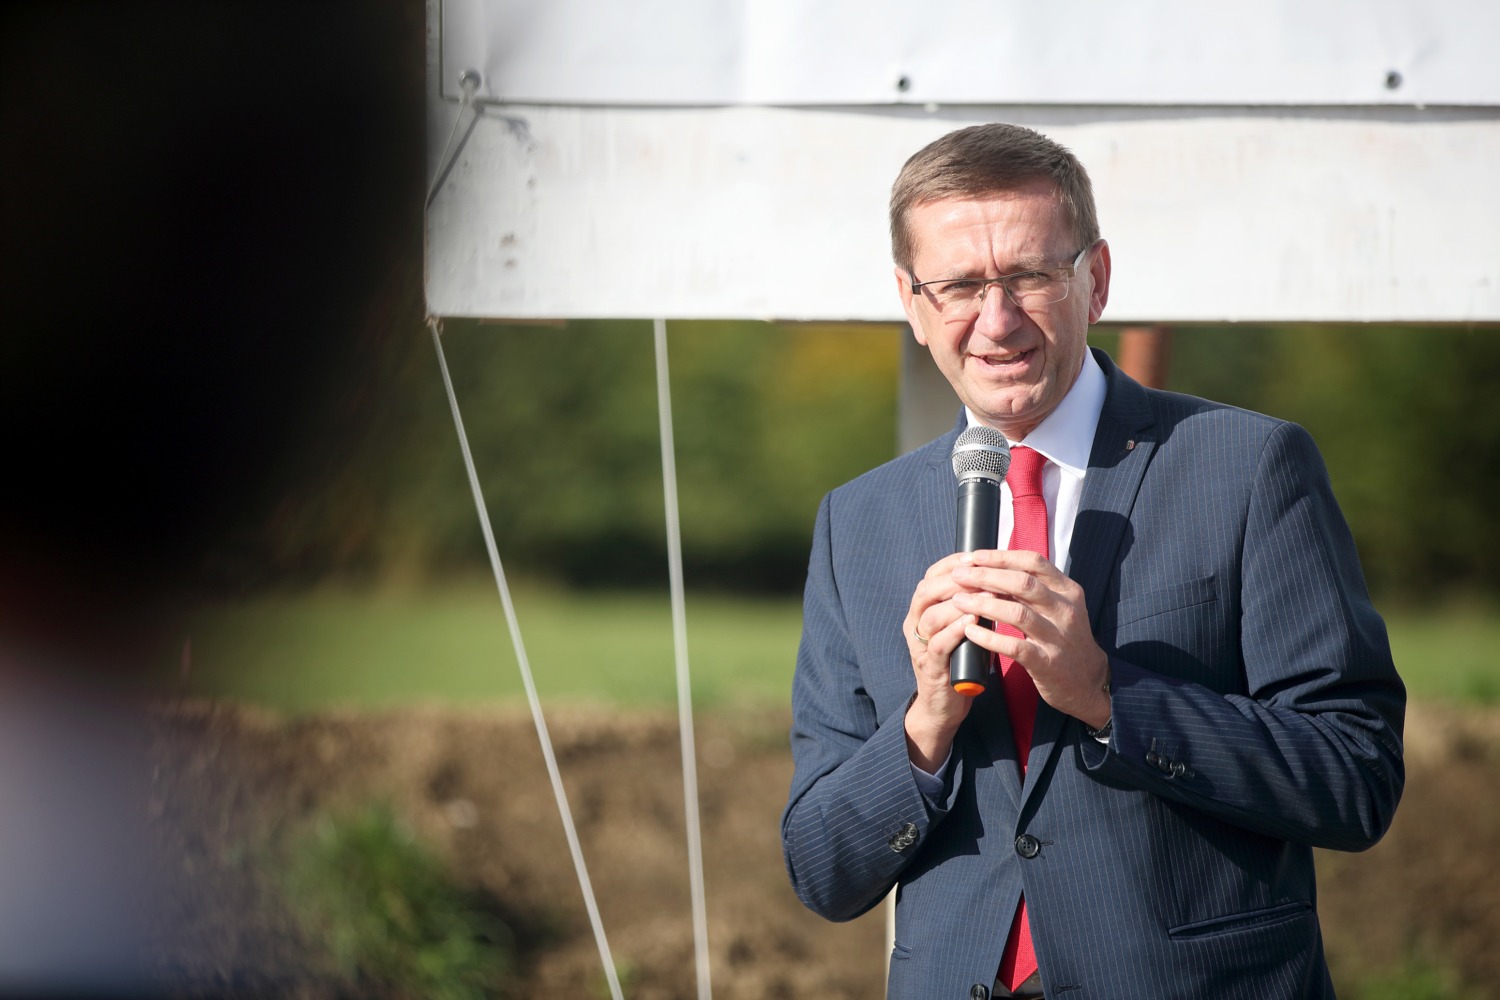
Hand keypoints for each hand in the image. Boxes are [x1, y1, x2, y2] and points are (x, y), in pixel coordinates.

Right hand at [902, 552, 982, 770]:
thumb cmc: (960, 662)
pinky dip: (956, 630)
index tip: (976, 556)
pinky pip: (939, 644)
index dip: (952, 564)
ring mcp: (920, 648)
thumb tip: (999, 576)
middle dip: (955, 578)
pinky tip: (974, 620)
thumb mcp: (964, 627)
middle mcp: (915, 625)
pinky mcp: (931, 669)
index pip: (931, 577)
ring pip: (930, 615)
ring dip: (958, 602)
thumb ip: (973, 604)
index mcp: (923, 611)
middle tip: (982, 571)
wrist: (945, 707)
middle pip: (926, 590)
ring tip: (985, 594)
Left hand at [949, 549, 1111, 728]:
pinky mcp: (1047, 663)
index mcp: (1067, 590)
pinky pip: (1015, 646)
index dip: (1001, 557)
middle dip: (986, 576)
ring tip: (958, 600)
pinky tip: (970, 631)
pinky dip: (989, 637)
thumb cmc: (1062, 638)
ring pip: (1017, 613)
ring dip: (983, 604)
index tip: (973, 556)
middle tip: (958, 575)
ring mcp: (1057, 637)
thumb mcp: (1055, 607)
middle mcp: (1065, 610)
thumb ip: (1029, 590)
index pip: (1033, 562)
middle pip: (1022, 583)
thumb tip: (989, 570)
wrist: (1087, 681)